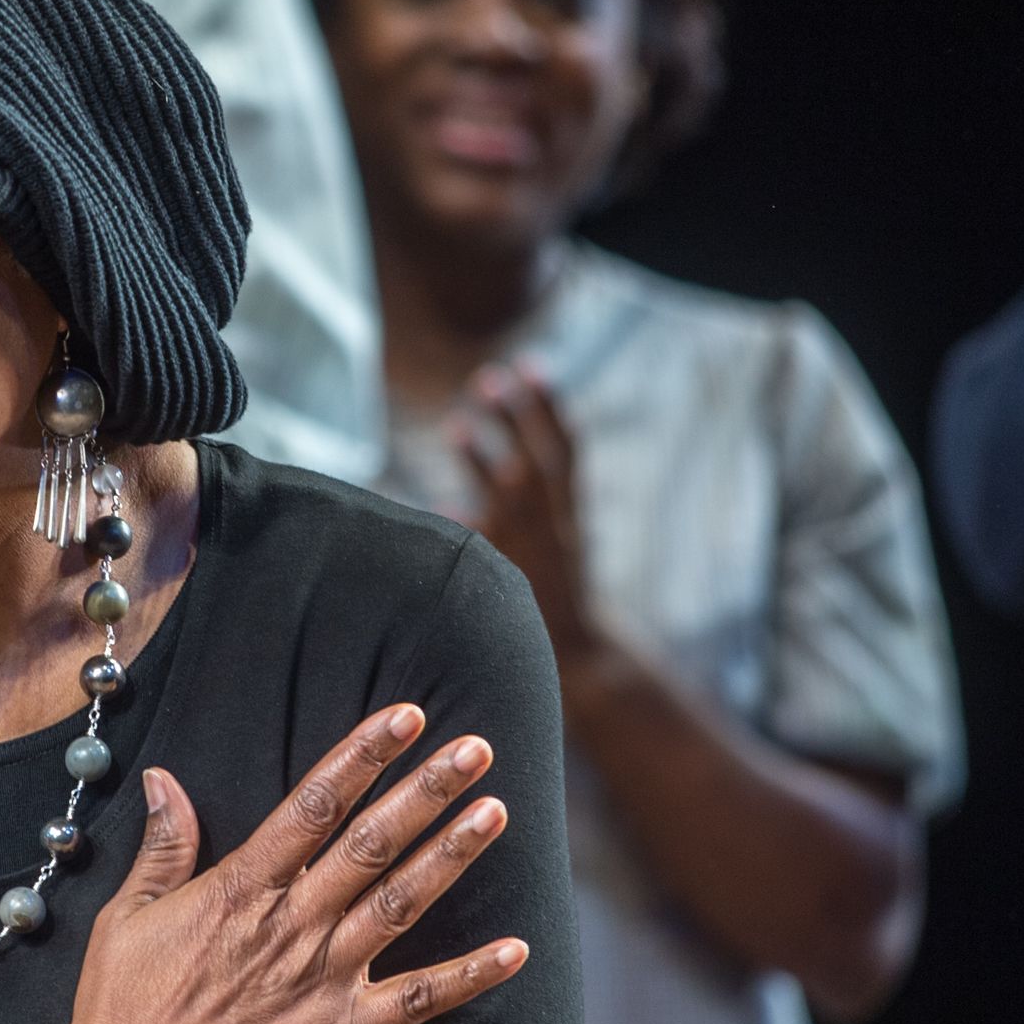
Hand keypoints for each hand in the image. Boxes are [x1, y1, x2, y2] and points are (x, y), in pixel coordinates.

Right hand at [67, 707, 529, 1023]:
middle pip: (370, 844)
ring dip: (451, 856)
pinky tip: (516, 949)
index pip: (313, 806)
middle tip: (476, 749)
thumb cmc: (123, 1009)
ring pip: (400, 905)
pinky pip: (416, 1001)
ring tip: (496, 811)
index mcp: (240, 891)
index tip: (405, 716)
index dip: (362, 756)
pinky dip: (468, 977)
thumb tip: (165, 779)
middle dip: (425, 791)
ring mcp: (321, 981)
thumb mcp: (128, 917)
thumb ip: (162, 847)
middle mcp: (290, 927)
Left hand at [453, 361, 599, 670]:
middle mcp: (555, 528)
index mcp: (570, 515)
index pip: (567, 448)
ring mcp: (536, 553)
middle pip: (538, 461)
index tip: (530, 365)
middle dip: (516, 419)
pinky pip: (490, 549)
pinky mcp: (517, 580)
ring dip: (486, 462)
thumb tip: (445, 504)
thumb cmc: (549, 600)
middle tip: (488, 379)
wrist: (578, 659)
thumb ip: (510, 519)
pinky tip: (445, 508)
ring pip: (515, 498)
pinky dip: (473, 526)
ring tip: (457, 426)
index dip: (550, 406)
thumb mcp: (544, 550)